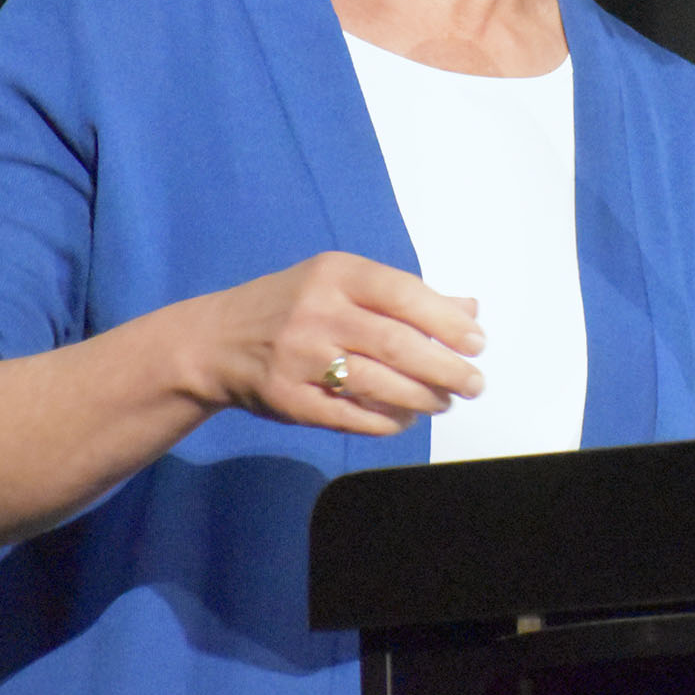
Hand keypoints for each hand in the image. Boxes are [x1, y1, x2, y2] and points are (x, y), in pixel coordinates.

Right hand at [198, 252, 484, 435]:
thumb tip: (469, 309)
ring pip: (377, 383)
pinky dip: (386, 421)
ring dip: (422, 398)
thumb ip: (404, 296)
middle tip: (474, 383)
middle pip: (396, 343)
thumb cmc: (294, 306)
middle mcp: (317, 310)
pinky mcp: (288, 398)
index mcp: (336, 273)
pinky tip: (406, 419)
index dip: (447, 321)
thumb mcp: (341, 283)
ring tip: (444, 402)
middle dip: (445, 367)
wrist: (216, 341)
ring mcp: (300, 356)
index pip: (404, 293)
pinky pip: (350, 416)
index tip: (478, 343)